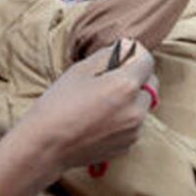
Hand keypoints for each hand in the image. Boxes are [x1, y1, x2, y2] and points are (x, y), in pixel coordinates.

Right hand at [18, 41, 156, 172]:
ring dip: (131, 100)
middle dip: (136, 78)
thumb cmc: (57, 106)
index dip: (134, 56)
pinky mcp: (127, 146)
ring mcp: (133, 131)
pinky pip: (133, 125)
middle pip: (150, 84)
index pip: (147, 60)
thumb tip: (125, 49)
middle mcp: (136, 110)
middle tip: (110, 79)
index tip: (121, 58)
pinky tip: (100, 120)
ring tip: (102, 103)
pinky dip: (124, 119)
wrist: (44, 147)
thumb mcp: (80, 70)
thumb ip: (109, 55)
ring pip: (142, 106)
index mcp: (125, 86)